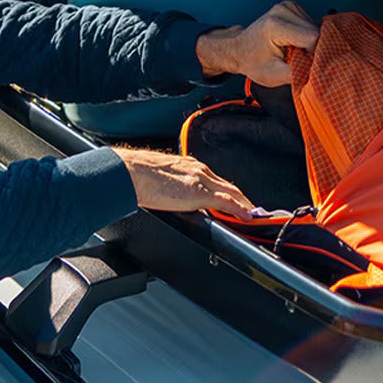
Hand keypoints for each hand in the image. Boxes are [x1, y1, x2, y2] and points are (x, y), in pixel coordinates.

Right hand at [112, 147, 254, 219]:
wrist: (130, 172)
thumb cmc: (138, 174)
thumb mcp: (163, 177)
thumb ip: (174, 184)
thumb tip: (175, 196)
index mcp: (189, 165)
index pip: (216, 180)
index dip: (230, 192)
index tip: (237, 200)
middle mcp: (198, 170)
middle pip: (228, 185)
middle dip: (242, 198)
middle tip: (252, 209)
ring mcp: (200, 180)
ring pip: (231, 192)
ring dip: (244, 204)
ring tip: (252, 214)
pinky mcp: (197, 193)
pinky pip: (225, 201)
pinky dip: (239, 209)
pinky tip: (246, 216)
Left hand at [196, 0, 318, 87]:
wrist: (240, 49)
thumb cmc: (253, 62)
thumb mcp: (273, 76)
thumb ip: (298, 74)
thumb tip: (319, 72)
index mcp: (275, 26)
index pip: (313, 38)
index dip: (314, 54)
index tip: (304, 63)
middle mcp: (282, 10)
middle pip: (316, 31)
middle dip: (312, 48)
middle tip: (295, 58)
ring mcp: (287, 6)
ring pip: (316, 27)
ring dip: (310, 42)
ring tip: (292, 49)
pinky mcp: (292, 6)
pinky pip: (311, 23)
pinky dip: (307, 36)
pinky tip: (294, 42)